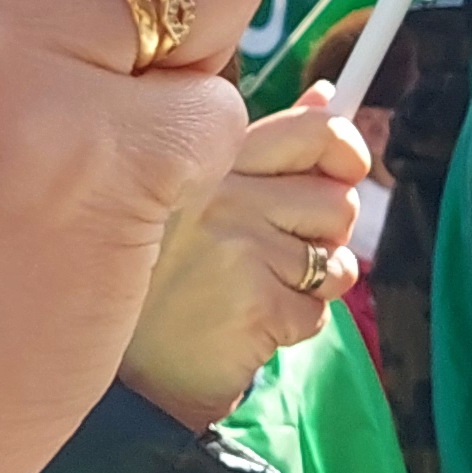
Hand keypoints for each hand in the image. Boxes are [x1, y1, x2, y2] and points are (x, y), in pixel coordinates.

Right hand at [116, 99, 375, 425]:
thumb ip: (269, 146)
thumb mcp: (203, 197)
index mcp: (208, 158)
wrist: (125, 375)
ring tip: (262, 290)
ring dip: (314, 283)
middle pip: (336, 197)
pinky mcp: (255, 301)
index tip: (346, 172)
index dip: (345, 151)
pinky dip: (294, 326)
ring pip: (335, 255)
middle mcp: (220, 192)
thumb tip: (328, 96)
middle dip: (327, 233)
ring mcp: (237, 245)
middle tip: (281, 255)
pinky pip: (317, 310)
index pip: (315, 128)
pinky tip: (249, 326)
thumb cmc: (167, 281)